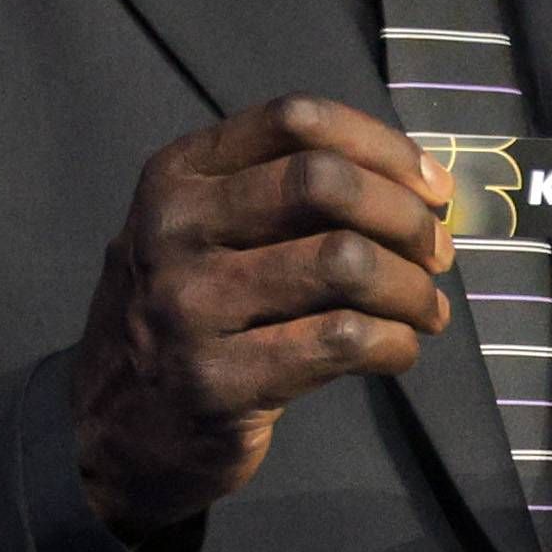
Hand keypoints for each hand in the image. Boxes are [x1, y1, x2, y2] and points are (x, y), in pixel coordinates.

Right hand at [72, 94, 456, 539]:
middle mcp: (174, 230)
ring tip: (427, 310)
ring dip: (411, 287)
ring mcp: (190, 308)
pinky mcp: (219, 381)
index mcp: (178, 176)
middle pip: (323, 183)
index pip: (295, 121)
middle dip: (405, 216)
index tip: (432, 187)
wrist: (114, 430)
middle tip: (438, 253)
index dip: (382, 146)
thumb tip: (417, 187)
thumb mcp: (201, 234)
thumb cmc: (186, 318)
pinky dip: (394, 343)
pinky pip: (341, 340)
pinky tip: (398, 350)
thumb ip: (281, 196)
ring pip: (342, 263)